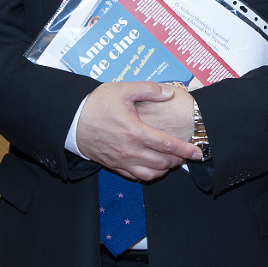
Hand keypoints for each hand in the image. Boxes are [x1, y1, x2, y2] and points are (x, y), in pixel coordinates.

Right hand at [76, 82, 200, 180]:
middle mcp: (129, 150)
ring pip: (150, 174)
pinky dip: (149, 174)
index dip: (186, 150)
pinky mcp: (112, 165)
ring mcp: (120, 160)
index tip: (198, 152)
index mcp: (135, 132)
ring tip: (172, 160)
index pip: (168, 145)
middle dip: (178, 160)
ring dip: (165, 169)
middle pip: (162, 162)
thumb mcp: (123, 89)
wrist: (69, 119)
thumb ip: (149, 89)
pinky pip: (135, 177)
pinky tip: (154, 166)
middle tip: (185, 153)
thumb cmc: (95, 103)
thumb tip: (169, 94)